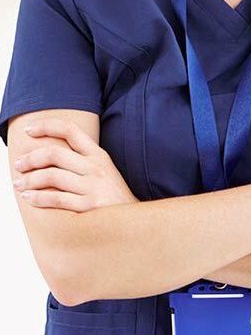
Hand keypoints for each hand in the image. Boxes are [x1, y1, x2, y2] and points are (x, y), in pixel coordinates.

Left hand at [13, 117, 138, 211]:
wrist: (132, 223)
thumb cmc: (112, 196)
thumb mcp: (103, 171)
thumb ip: (81, 160)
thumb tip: (49, 154)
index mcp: (98, 154)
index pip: (70, 130)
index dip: (46, 126)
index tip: (28, 130)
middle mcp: (96, 167)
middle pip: (54, 154)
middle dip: (30, 158)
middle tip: (18, 165)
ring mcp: (93, 186)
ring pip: (51, 176)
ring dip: (29, 179)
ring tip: (18, 184)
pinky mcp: (89, 207)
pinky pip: (56, 199)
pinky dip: (38, 197)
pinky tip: (28, 197)